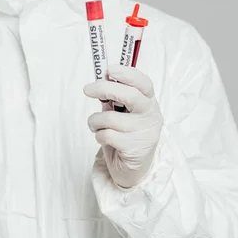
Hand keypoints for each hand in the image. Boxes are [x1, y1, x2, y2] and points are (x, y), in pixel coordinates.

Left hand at [84, 65, 163, 187]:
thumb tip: (100, 80)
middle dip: (104, 88)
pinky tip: (104, 139)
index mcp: (149, 103)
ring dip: (95, 121)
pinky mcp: (134, 148)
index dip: (127, 74)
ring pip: (109, 117)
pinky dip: (98, 135)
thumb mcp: (123, 113)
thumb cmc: (125, 135)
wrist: (133, 168)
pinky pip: (106, 134)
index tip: (109, 69)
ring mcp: (144, 133)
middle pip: (129, 95)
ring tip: (96, 126)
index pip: (144, 83)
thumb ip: (114, 98)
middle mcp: (150, 116)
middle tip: (87, 89)